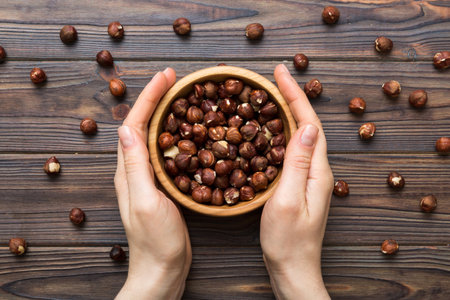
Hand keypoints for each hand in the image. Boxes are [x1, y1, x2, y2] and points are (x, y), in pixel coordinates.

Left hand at [114, 68, 190, 299]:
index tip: (166, 76)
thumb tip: (126, 128)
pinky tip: (188, 131)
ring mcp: (148, 178)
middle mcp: (135, 170)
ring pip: (154, 135)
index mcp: (129, 170)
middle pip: (142, 124)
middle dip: (156, 98)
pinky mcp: (162, 185)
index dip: (150, 98)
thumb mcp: (147, 202)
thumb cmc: (156, 241)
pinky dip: (174, 133)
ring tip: (180, 96)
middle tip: (173, 79)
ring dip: (164, 112)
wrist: (162, 269)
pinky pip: (165, 151)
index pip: (135, 124)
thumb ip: (136, 167)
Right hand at [260, 64, 333, 299]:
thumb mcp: (288, 200)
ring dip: (289, 111)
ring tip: (274, 93)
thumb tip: (306, 127)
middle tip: (275, 76)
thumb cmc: (287, 241)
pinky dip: (283, 131)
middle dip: (293, 97)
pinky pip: (294, 149)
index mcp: (317, 171)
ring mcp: (310, 178)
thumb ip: (297, 163)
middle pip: (307, 124)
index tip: (280, 73)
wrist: (292, 269)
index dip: (295, 96)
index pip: (308, 123)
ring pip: (301, 135)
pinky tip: (273, 128)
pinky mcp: (300, 184)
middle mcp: (317, 170)